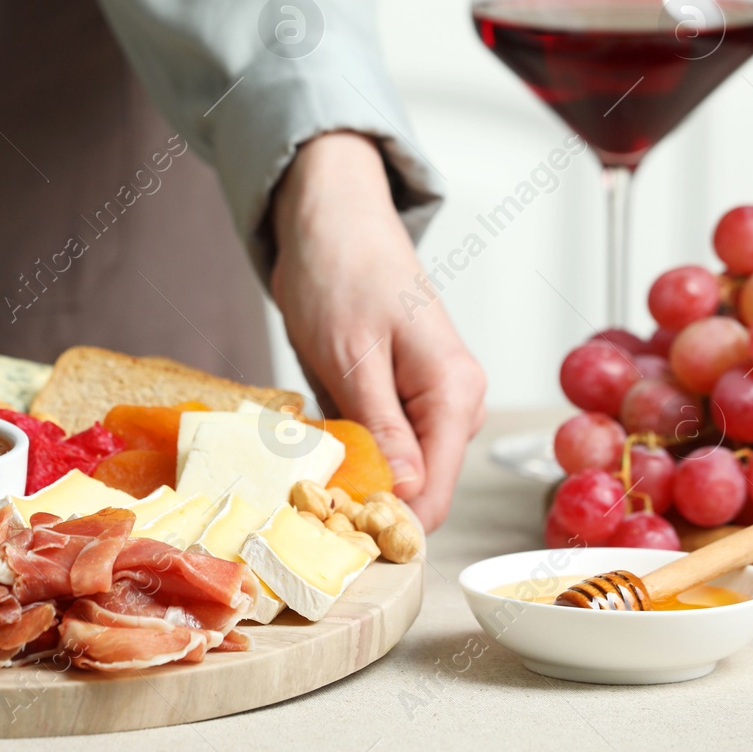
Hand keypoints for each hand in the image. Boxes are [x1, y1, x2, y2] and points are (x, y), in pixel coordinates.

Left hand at [270, 132, 485, 530]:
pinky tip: (310, 442)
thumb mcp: (352, 354)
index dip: (386, 524)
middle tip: (298, 498)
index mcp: (455, 395)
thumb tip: (408, 495)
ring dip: (349, 476)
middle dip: (362, 501)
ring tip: (297, 465)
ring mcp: (429, 403)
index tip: (329, 533)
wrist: (330, 219)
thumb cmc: (341, 270)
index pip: (437, 496)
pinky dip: (345, 451)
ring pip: (395, 472)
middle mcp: (454, 405)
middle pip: (418, 490)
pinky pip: (379, 446)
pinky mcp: (401, 399)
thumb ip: (382, 427)